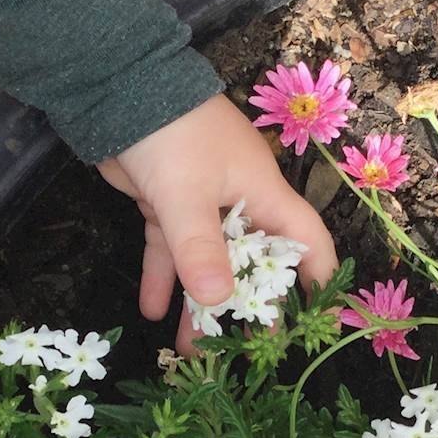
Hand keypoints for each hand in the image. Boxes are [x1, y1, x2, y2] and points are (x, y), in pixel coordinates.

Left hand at [97, 94, 337, 351]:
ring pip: (208, 262)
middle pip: (254, 262)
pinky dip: (164, 277)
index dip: (318, 277)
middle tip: (243, 351)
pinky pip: (171, 249)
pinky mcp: (167, 203)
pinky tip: (152, 311)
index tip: (319, 319)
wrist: (118, 86)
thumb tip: (217, 301)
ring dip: (198, 302)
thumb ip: (200, 249)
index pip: (306, 240)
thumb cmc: (172, 134)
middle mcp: (239, 200)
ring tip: (190, 350)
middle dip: (247, 305)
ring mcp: (201, 202)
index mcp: (262, 193)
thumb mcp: (187, 194)